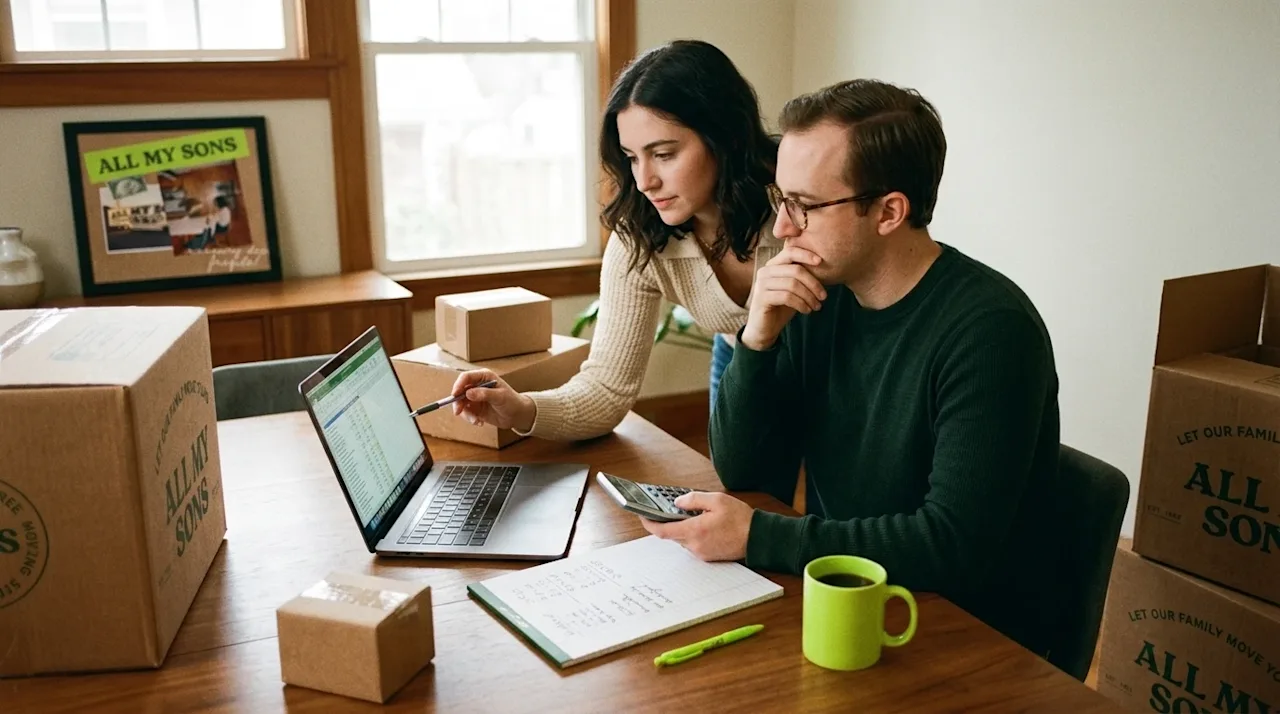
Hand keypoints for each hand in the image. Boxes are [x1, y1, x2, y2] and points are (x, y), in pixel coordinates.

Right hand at [449, 369, 535, 431]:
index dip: (458, 385)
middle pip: (460, 390)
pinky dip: (470, 418)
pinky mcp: (475, 408)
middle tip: (458, 412)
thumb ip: (484, 394)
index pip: (466, 377)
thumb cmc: (512, 401)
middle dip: (457, 402)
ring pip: (461, 403)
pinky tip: (479, 422)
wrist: (517, 415)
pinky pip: (466, 413)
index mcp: (484, 376)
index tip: (455, 395)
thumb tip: (468, 393)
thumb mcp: (500, 396)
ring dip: (465, 413)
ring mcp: (475, 397)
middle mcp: (477, 385)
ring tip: (476, 421)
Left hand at [640, 492, 754, 561]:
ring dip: (682, 527)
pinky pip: (692, 543)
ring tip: (691, 513)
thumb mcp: (717, 499)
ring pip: (682, 538)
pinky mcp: (707, 556)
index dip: (649, 524)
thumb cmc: (740, 519)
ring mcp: (701, 552)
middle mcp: (695, 545)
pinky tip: (702, 523)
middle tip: (670, 508)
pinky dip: (692, 533)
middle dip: (668, 521)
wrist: (758, 538)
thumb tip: (677, 502)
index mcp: (695, 530)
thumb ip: (694, 499)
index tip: (642, 515)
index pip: (662, 531)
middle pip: (671, 534)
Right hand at [741, 246, 825, 350]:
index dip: (806, 255)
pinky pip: (787, 297)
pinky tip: (807, 311)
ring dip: (809, 296)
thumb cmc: (782, 307)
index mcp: (772, 265)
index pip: (790, 252)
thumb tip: (823, 264)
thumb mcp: (793, 289)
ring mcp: (761, 284)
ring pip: (792, 284)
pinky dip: (801, 304)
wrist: (764, 328)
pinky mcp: (762, 298)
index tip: (821, 262)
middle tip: (824, 296)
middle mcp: (765, 271)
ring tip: (817, 306)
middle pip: (795, 270)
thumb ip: (801, 276)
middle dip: (813, 283)